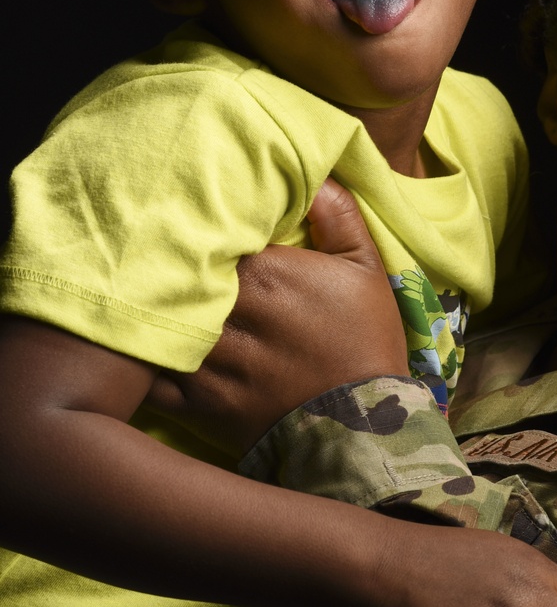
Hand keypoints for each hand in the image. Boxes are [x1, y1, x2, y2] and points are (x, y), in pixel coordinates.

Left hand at [148, 181, 407, 452]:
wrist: (364, 430)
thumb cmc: (366, 342)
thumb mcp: (367, 270)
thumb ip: (339, 216)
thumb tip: (313, 176)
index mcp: (265, 273)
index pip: (211, 234)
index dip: (203, 230)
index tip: (201, 226)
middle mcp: (230, 314)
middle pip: (179, 274)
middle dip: (172, 265)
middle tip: (161, 254)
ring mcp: (211, 361)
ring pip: (160, 321)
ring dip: (151, 308)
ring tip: (142, 293)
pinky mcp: (199, 404)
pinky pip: (153, 378)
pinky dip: (142, 363)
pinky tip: (138, 346)